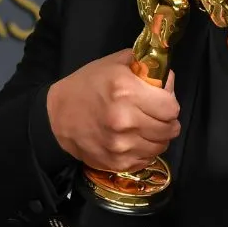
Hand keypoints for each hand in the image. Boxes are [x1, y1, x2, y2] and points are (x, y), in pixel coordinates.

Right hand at [47, 48, 180, 173]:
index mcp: (126, 91)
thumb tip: (168, 80)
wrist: (57, 116)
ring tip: (144, 127)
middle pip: (169, 129)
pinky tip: (133, 139)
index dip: (169, 103)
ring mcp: (121, 145)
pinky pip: (146, 159)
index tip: (162, 101)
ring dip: (157, 137)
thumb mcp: (115, 64)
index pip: (171, 107)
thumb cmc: (88, 85)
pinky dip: (144, 150)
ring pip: (161, 146)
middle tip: (155, 114)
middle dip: (166, 120)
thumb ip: (145, 67)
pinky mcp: (116, 163)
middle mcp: (125, 120)